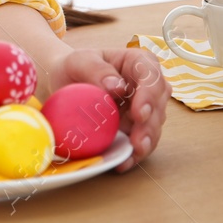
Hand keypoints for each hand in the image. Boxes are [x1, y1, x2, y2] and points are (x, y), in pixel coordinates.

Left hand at [45, 47, 170, 172]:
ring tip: (134, 153)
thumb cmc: (76, 66)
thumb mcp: (81, 60)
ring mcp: (144, 109)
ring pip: (154, 127)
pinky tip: (124, 162)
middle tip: (138, 141)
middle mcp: (147, 86)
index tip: (140, 113)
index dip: (149, 96)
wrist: (65, 81)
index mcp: (138, 63)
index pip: (152, 76)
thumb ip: (97, 70)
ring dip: (146, 142)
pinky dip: (134, 153)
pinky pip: (140, 142)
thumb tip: (118, 87)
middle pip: (158, 106)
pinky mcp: (136, 128)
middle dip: (149, 125)